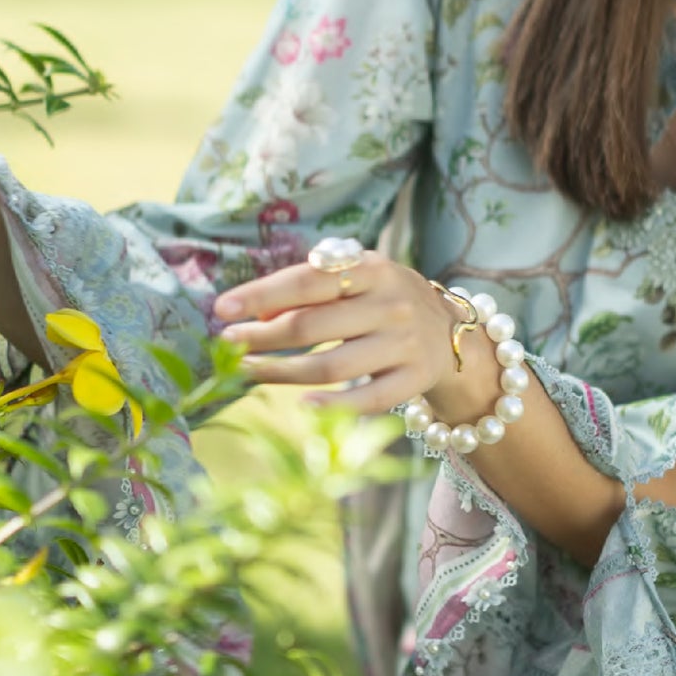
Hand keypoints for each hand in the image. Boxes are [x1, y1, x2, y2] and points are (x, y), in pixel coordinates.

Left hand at [213, 254, 489, 415]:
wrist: (454, 334)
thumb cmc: (386, 301)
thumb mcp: (359, 279)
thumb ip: (313, 288)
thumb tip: (257, 312)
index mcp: (373, 269)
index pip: (307, 281)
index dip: (261, 295)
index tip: (221, 310)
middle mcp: (391, 304)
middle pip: (312, 326)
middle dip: (262, 337)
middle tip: (229, 344)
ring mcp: (405, 344)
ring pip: (331, 367)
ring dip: (281, 372)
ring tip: (249, 371)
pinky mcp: (414, 379)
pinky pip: (368, 398)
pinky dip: (333, 406)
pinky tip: (302, 406)